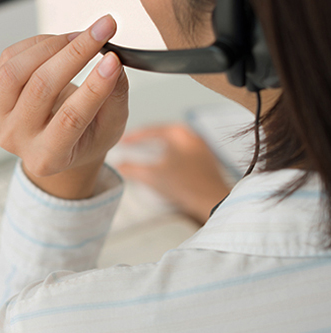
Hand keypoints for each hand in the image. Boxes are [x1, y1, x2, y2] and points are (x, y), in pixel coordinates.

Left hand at [0, 15, 128, 198]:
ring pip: (16, 71)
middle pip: (40, 89)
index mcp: (48, 157)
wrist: (57, 145)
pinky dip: (37, 44)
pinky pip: (8, 59)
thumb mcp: (110, 127)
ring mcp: (1, 117)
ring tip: (79, 37)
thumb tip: (114, 62)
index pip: (70, 119)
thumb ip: (115, 98)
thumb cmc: (85, 138)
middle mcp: (18, 139)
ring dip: (51, 45)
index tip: (113, 60)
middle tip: (103, 30)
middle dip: (75, 54)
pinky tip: (59, 44)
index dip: (93, 87)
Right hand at [117, 124, 231, 223]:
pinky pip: (181, 153)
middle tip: (131, 146)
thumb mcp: (152, 175)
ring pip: (172, 144)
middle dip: (145, 141)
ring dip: (157, 149)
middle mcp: (192, 136)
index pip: (150, 130)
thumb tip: (118, 166)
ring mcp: (201, 148)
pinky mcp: (205, 161)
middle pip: (162, 135)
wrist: (213, 201)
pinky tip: (163, 167)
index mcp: (179, 133)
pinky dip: (169, 157)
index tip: (121, 141)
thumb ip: (132, 169)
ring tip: (144, 156)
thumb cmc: (187, 185)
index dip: (133, 137)